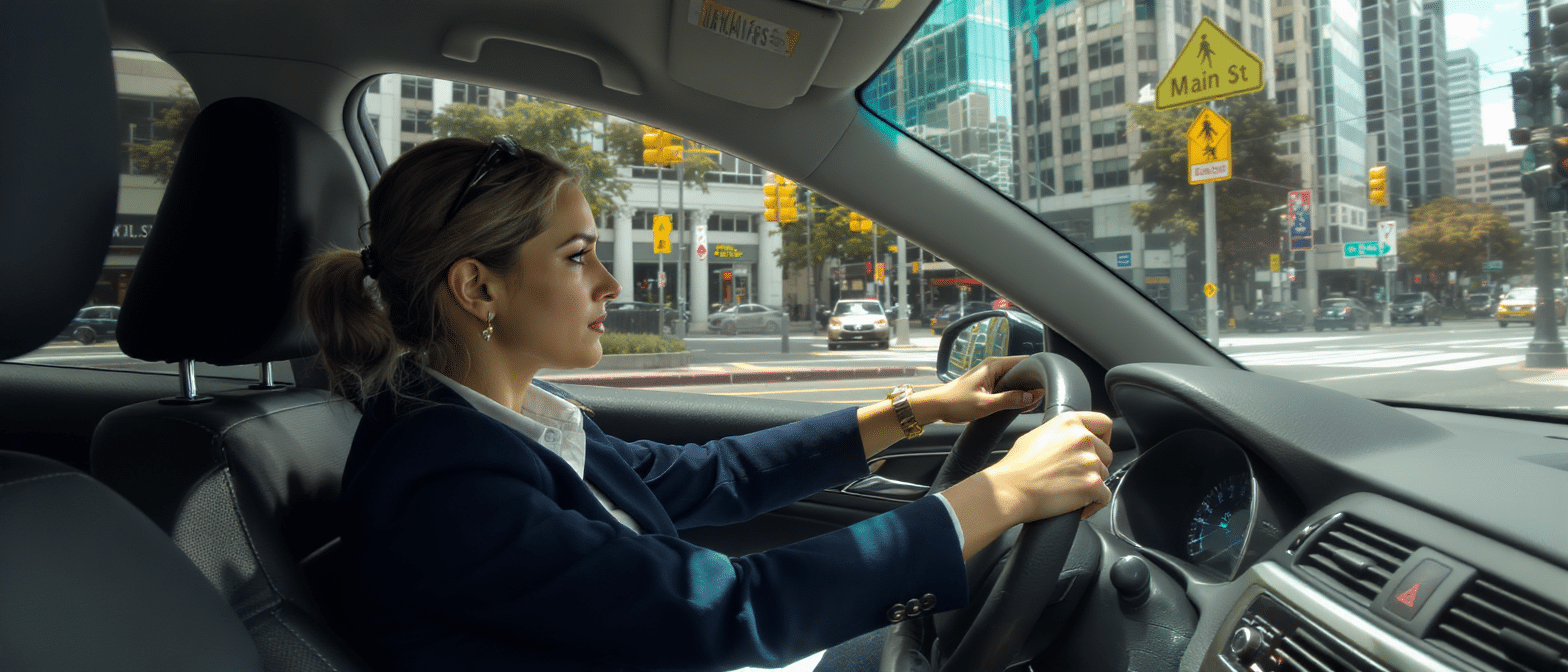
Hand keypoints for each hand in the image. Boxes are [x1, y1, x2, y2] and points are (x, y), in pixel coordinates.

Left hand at [911, 355, 1044, 425]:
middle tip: (1036, 400)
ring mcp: (991, 375)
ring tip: (1027, 404)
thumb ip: (1010, 400)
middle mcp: (993, 366)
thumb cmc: (956, 403)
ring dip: (1022, 391)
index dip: (1036, 373)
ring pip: (1015, 379)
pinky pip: (1007, 386)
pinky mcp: (988, 384)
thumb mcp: (985, 404)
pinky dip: (1014, 394)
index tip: (1044, 386)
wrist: (937, 406)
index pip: (1024, 362)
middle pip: (1022, 371)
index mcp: (994, 365)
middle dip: (1031, 384)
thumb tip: (1032, 396)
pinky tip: (1016, 405)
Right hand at [984, 411, 1113, 522]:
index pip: (1104, 423)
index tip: (1097, 448)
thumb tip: (1069, 440)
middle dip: (1095, 465)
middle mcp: (1082, 438)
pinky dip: (1094, 504)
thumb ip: (1060, 434)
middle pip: (1106, 453)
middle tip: (1075, 476)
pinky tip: (1077, 506)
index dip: (1103, 438)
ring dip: (1091, 484)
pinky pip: (1104, 497)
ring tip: (1069, 491)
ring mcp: (1090, 461)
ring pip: (1104, 475)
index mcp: (1069, 422)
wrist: (1009, 490)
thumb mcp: (1037, 435)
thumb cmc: (1016, 467)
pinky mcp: (1092, 484)